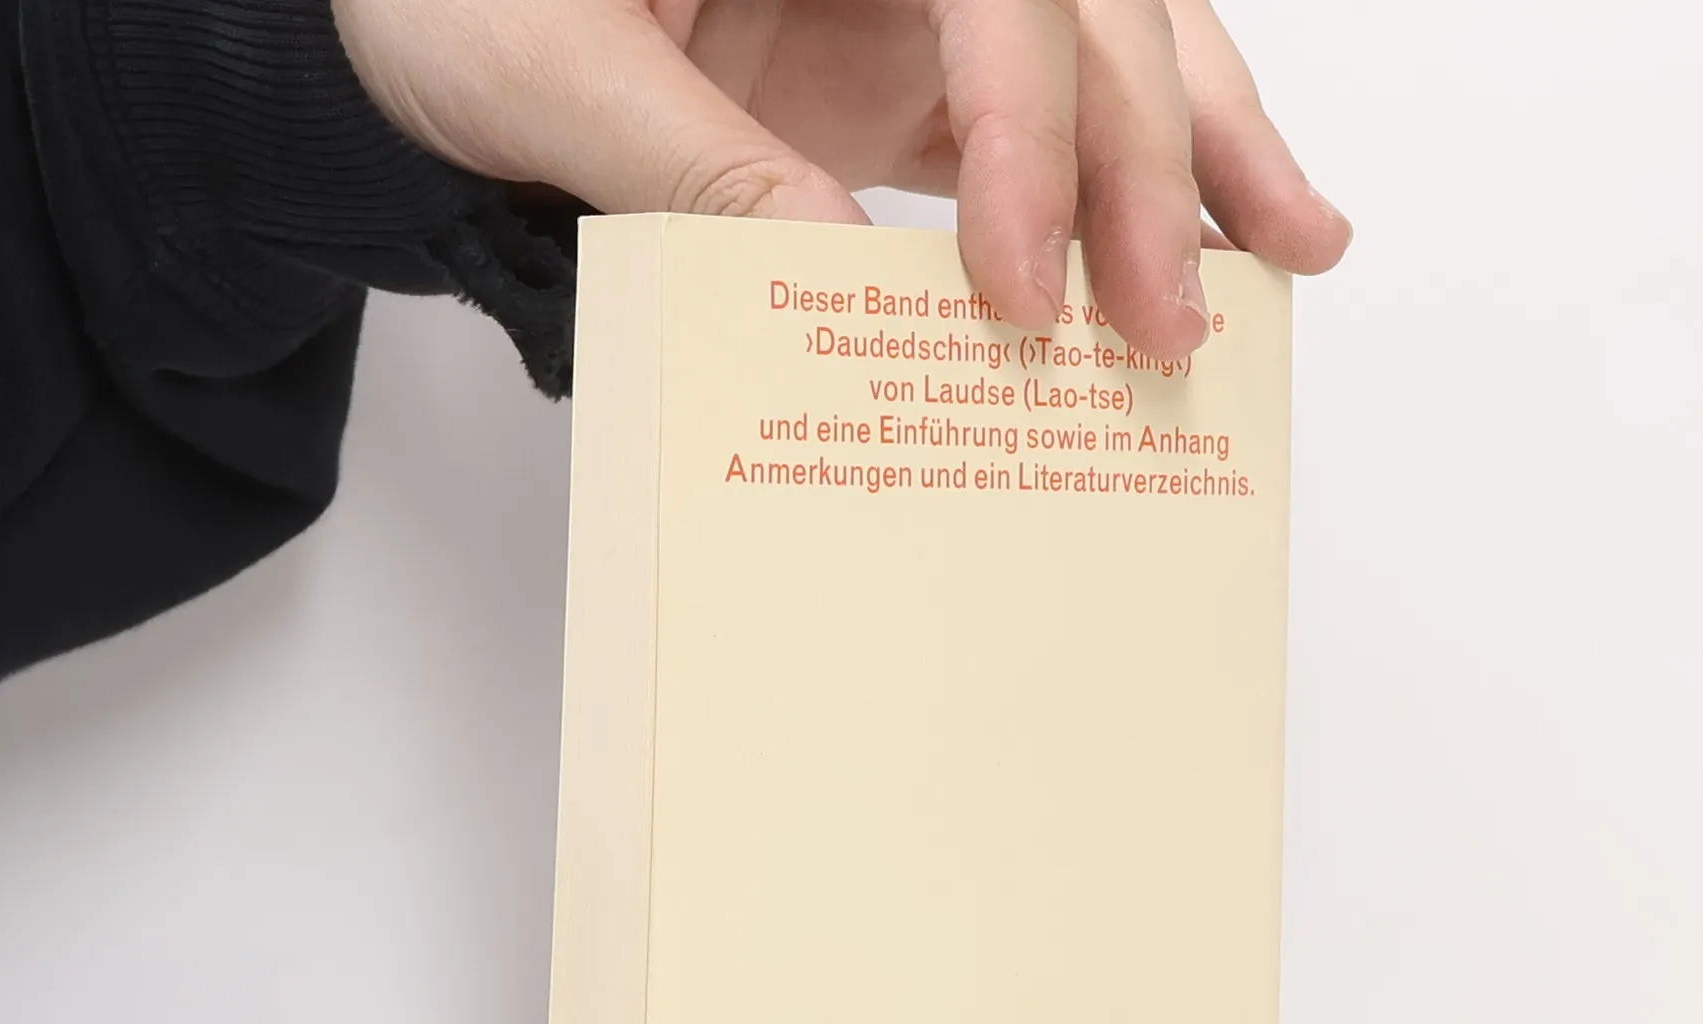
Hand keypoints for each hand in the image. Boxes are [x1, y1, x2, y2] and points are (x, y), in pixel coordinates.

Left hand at [333, 0, 1350, 359]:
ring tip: (1294, 247)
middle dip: (1150, 162)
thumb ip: (690, 164)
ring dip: (1203, 149)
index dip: (1029, 130)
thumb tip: (842, 285)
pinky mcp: (900, 77)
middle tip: (1176, 314)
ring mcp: (912, 0)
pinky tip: (1192, 244)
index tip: (1014, 286)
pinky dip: (1116, 189)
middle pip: (1087, 8)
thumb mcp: (541, 62)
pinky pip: (1036, 125)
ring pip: (1106, 44)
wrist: (408, 6)